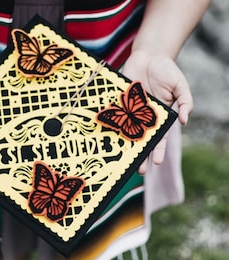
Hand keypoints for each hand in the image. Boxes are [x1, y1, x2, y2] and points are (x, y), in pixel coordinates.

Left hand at [122, 50, 192, 173]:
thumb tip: (185, 120)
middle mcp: (143, 117)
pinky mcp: (119, 102)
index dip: (159, 150)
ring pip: (126, 131)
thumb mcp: (181, 86)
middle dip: (141, 155)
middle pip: (142, 139)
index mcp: (159, 116)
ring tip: (123, 160)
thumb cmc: (167, 72)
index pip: (160, 138)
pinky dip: (111, 125)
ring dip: (126, 145)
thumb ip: (185, 102)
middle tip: (138, 170)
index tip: (157, 162)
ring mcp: (130, 110)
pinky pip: (115, 115)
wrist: (149, 56)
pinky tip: (108, 137)